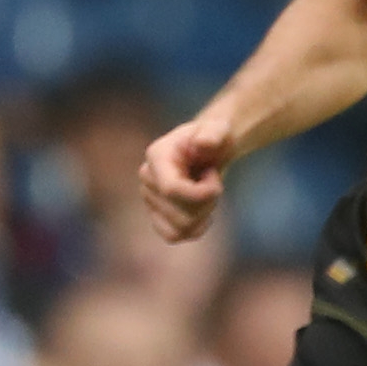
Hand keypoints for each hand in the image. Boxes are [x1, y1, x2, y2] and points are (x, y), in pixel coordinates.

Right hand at [139, 112, 237, 241]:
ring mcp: (149, 198)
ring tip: (207, 194)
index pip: (171, 190)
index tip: (214, 177)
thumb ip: (213, 134)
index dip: (201, 193)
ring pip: (179, 227)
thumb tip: (203, 144)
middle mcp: (147, 178)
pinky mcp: (157, 215)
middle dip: (207, 201)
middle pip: (180, 212)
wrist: (210, 149)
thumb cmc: (215, 137)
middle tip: (213, 180)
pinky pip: (173, 236)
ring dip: (203, 214)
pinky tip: (205, 214)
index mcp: (157, 156)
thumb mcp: (219, 129)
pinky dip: (195, 229)